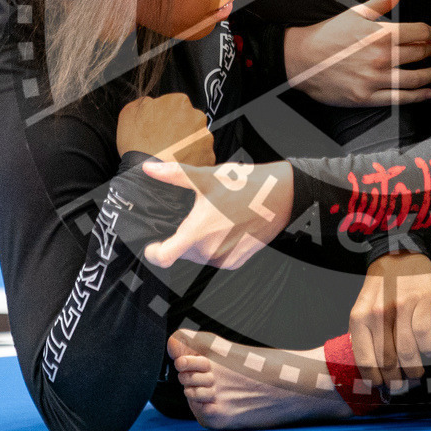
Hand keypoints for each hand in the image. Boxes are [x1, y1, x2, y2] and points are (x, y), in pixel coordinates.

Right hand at [117, 93, 215, 165]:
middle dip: (179, 128)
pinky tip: (178, 164)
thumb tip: (151, 103)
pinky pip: (201, 156)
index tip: (157, 128)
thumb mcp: (129, 113)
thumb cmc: (136, 144)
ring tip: (170, 154)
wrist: (145, 175)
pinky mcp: (209, 156)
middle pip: (189, 120)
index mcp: (180, 101)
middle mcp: (198, 116)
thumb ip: (145, 102)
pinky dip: (192, 159)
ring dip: (187, 143)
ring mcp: (205, 137)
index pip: (175, 105)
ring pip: (196, 137)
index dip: (164, 117)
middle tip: (164, 142)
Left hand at [140, 159, 292, 269]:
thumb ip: (175, 175)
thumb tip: (150, 169)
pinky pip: (215, 258)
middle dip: (181, 237)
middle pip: (181, 252)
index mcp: (198, 232)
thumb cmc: (246, 186)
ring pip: (198, 255)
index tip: (151, 244)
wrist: (280, 196)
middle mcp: (210, 251)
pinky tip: (224, 227)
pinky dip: (214, 246)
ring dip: (198, 242)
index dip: (152, 252)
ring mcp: (224, 258)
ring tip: (213, 219)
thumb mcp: (207, 176)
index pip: (163, 257)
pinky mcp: (236, 261)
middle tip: (193, 216)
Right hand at [284, 0, 430, 106]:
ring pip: (415, 79)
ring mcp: (375, 79)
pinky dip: (418, 96)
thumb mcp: (355, 13)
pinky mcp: (367, 97)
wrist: (302, 59)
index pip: (419, 32)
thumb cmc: (328, 35)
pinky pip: (400, 98)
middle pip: (420, 55)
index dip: (430, 33)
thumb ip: (383, 1)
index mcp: (380, 34)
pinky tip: (427, 92)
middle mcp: (381, 57)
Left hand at [349, 252, 430, 386]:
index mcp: (359, 316)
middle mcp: (378, 312)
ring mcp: (401, 306)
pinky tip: (427, 351)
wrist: (399, 253)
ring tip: (416, 374)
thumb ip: (365, 333)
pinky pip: (424, 336)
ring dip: (413, 369)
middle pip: (387, 359)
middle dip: (395, 379)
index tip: (380, 387)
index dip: (373, 378)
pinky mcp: (422, 300)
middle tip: (400, 386)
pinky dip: (427, 349)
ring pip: (407, 351)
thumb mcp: (364, 305)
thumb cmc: (381, 285)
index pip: (365, 358)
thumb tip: (370, 368)